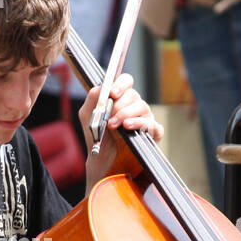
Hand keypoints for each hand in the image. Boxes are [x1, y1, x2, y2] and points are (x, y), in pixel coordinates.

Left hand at [80, 72, 163, 189]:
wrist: (102, 159)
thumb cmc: (97, 135)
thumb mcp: (87, 115)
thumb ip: (93, 98)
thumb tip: (102, 86)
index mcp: (121, 99)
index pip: (126, 81)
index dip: (121, 84)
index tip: (113, 93)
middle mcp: (134, 106)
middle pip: (134, 95)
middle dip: (119, 105)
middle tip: (109, 117)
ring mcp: (145, 119)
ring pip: (143, 107)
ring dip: (126, 115)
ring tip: (114, 125)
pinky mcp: (152, 134)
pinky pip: (153, 125)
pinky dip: (141, 124)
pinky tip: (128, 128)